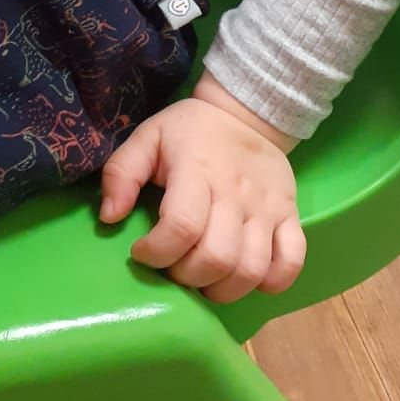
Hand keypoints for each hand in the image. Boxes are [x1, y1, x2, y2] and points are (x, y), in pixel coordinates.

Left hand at [99, 71, 304, 303]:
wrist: (246, 112)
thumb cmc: (190, 130)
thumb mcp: (148, 137)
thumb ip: (121, 172)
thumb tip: (108, 217)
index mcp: (197, 171)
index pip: (182, 227)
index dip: (156, 252)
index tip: (141, 252)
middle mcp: (236, 193)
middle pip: (217, 258)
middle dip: (186, 276)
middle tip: (173, 266)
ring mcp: (268, 208)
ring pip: (252, 269)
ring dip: (222, 288)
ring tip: (203, 277)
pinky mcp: (290, 216)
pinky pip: (290, 262)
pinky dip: (271, 282)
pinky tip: (245, 277)